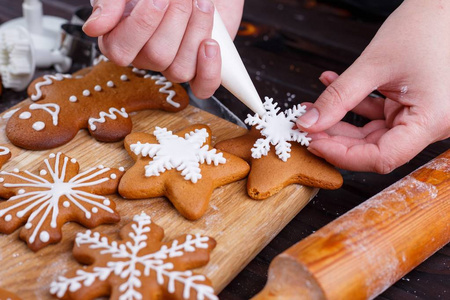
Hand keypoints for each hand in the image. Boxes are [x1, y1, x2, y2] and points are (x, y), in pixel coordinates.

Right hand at [83, 0, 243, 98]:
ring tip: (202, 4)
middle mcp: (146, 57)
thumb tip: (93, 28)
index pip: (120, 51)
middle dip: (175, 19)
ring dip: (196, 32)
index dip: (142, 26)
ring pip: (180, 70)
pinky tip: (211, 44)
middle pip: (157, 57)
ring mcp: (174, 65)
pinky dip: (210, 69)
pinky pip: (203, 87)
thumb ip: (109, 4)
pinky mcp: (201, 69)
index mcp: (120, 39)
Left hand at [296, 0, 449, 172]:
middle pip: (374, 148)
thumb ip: (338, 97)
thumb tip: (308, 123)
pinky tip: (331, 88)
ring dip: (340, 122)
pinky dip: (353, 105)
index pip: (382, 158)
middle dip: (335, 138)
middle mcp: (430, 124)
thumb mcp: (374, 65)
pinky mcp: (410, 106)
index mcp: (431, 120)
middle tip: (307, 127)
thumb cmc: (425, 26)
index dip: (343, 155)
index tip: (313, 143)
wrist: (444, 6)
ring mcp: (420, 116)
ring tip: (313, 107)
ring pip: (371, 133)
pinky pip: (376, 115)